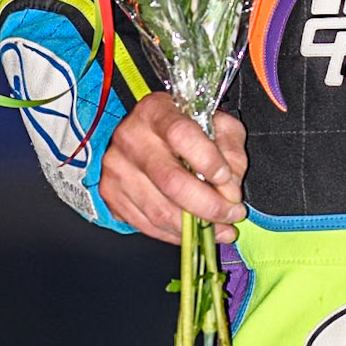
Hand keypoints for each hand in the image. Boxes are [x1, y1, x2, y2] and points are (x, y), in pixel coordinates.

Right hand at [99, 95, 248, 244]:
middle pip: (171, 181)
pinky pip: (147, 225)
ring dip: (197, 227)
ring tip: (222, 228)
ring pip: (160, 211)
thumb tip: (230, 187)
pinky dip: (176, 234)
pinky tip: (196, 233)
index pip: (181, 134)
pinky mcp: (111, 194)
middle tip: (233, 213)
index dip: (208, 160)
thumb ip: (230, 149)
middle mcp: (130, 138)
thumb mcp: (216, 125)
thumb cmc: (185, 130)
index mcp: (156, 111)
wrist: (142, 137)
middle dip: (210, 205)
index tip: (227, 178)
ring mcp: (116, 168)